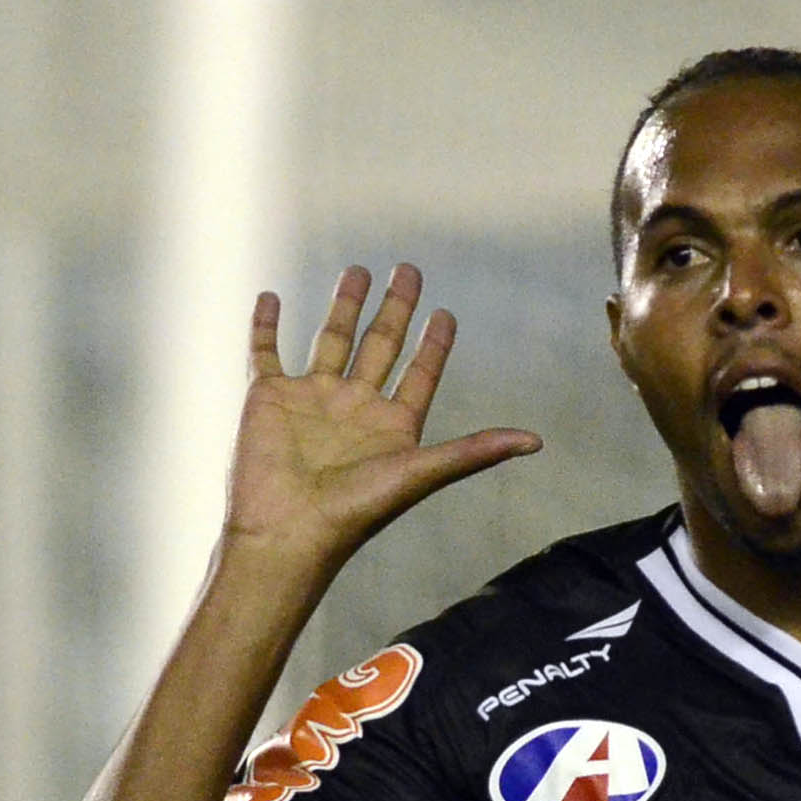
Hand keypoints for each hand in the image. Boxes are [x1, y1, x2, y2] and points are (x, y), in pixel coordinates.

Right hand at [229, 263, 540, 566]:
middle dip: (395, 309)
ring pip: (331, 339)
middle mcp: (355, 407)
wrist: (288, 531)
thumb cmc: (355, 509)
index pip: (420, 373)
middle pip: (380, 345)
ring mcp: (311, 399)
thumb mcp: (422, 472)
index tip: (446, 314)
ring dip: (345, 306)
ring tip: (358, 271)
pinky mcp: (268, 396)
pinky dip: (265, 324)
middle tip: (410, 269)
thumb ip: (475, 451)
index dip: (434, 345)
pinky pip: (266, 351)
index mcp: (393, 424)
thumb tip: (536, 441)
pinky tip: (270, 297)